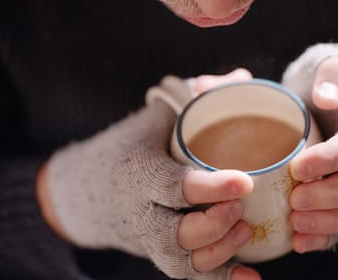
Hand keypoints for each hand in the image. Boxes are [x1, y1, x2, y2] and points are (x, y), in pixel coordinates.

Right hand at [39, 71, 259, 279]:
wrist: (87, 190)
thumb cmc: (128, 148)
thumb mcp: (154, 117)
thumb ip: (193, 98)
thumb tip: (243, 77)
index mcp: (140, 172)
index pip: (173, 186)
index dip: (209, 188)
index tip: (244, 182)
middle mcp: (141, 212)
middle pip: (175, 234)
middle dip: (213, 225)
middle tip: (242, 205)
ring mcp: (148, 238)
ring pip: (181, 261)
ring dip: (218, 251)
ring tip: (245, 229)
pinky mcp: (158, 254)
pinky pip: (188, 276)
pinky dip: (220, 279)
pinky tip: (249, 279)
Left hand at [282, 43, 337, 252]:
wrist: (336, 104)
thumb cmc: (326, 83)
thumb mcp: (328, 63)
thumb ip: (332, 72)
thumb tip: (326, 96)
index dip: (333, 159)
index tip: (299, 167)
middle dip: (330, 195)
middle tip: (295, 198)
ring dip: (330, 221)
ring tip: (296, 224)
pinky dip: (327, 236)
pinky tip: (300, 242)